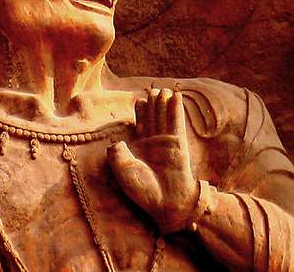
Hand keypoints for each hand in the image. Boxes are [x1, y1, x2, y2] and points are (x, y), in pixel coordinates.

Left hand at [107, 88, 199, 233]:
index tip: (140, 100)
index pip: (140, 124)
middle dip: (153, 104)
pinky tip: (176, 97)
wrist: (165, 203)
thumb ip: (116, 155)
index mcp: (140, 147)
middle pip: (153, 117)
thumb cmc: (143, 190)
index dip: (141, 112)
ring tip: (163, 90)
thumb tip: (115, 142)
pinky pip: (175, 122)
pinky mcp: (178, 143)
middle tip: (153, 90)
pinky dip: (175, 109)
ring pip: (163, 117)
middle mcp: (153, 143)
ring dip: (163, 103)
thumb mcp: (123, 171)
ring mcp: (166, 142)